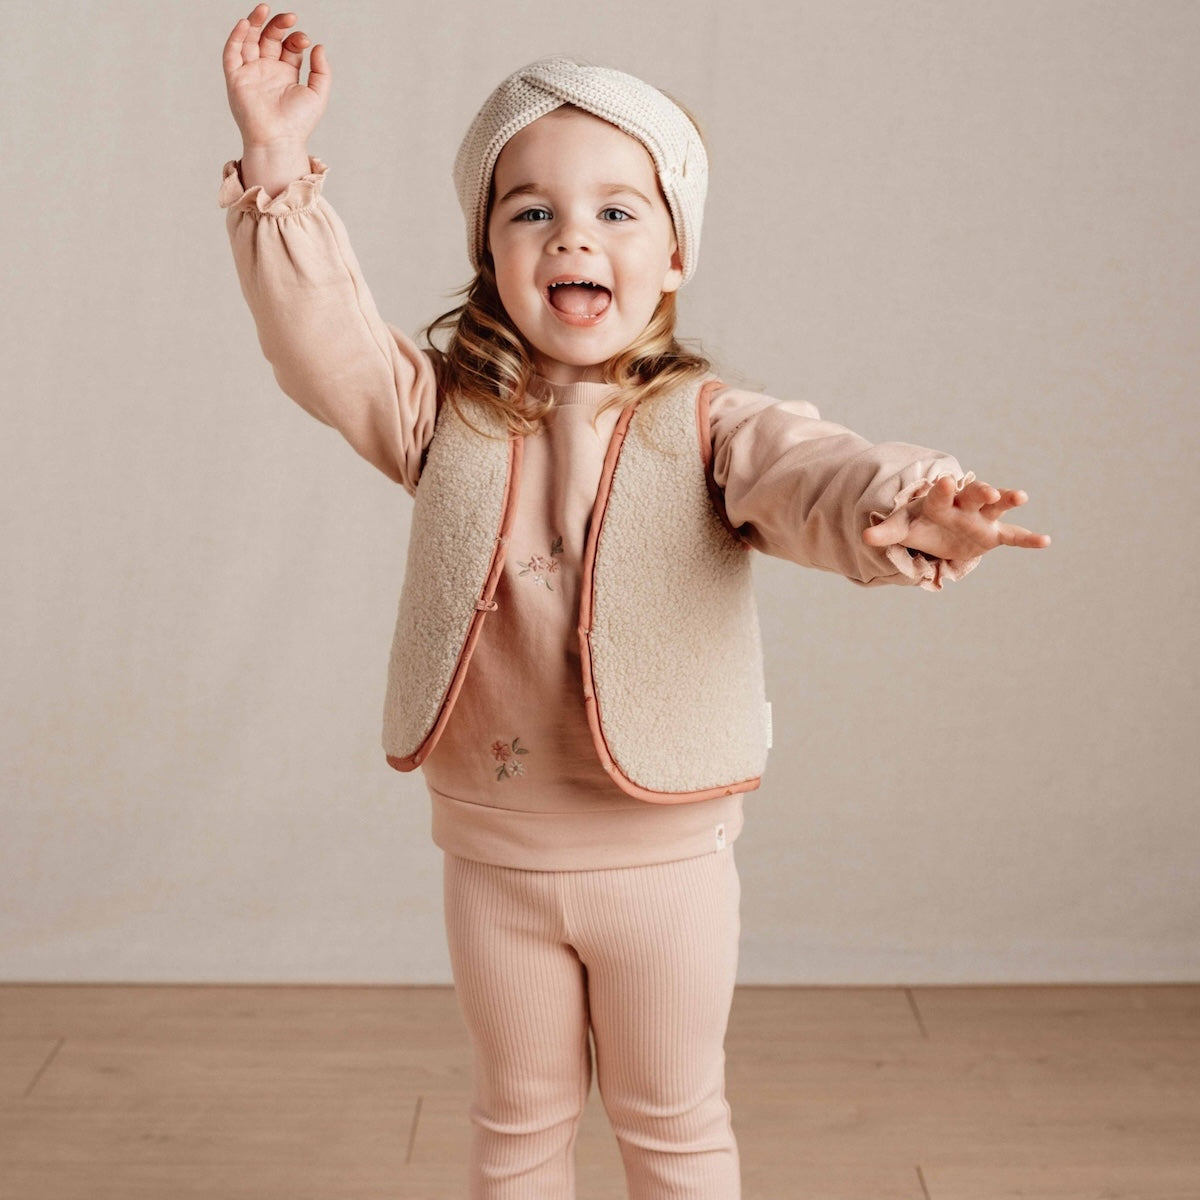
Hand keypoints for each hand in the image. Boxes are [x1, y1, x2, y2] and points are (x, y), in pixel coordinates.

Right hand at [222, 5, 329, 149]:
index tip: (304, 40)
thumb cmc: (298, 124)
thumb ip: (321, 70)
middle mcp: (267, 71)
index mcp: (286, 75)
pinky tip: (246, 24)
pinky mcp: (236, 78)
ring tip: (265, 9)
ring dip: (256, 22)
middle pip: (269, 39)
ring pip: (249, 40)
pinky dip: (236, 37)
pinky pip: (232, 52)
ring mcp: (250, 73)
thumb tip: (318, 46)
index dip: (296, 38)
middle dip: (278, 26)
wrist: (279, 140)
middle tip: (291, 18)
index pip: (288, 47)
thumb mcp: (318, 94)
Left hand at [862, 475, 1050, 561]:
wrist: (935, 528)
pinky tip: (1045, 541)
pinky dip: (1027, 539)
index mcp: (939, 502)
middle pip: (974, 494)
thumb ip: (885, 533)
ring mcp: (980, 519)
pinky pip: (1012, 536)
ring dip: (1008, 501)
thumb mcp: (900, 528)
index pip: (940, 495)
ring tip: (1021, 496)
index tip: (945, 481)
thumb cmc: (918, 523)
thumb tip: (865, 537)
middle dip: (981, 492)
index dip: (942, 490)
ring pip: (997, 507)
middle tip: (991, 490)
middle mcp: (963, 505)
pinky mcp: (992, 534)